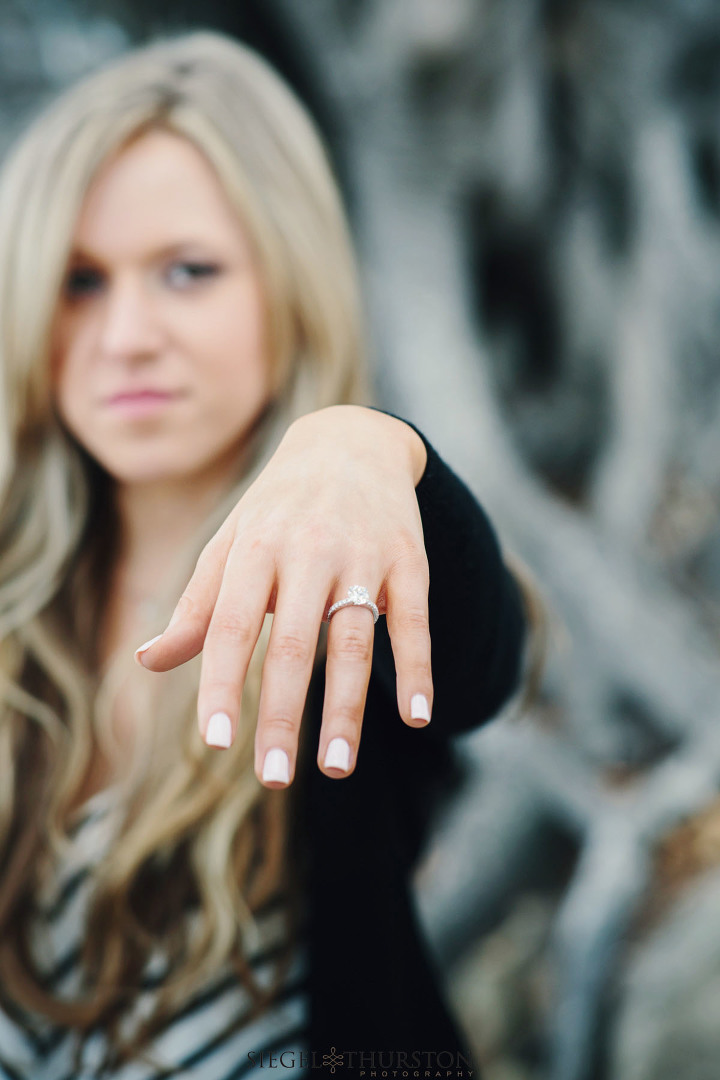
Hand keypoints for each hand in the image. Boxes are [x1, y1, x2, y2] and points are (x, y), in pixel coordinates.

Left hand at [133, 405, 431, 787]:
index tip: (217, 742)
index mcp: (254, 549)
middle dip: (282, 714)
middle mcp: (307, 551)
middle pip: (292, 644)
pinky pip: (414, 620)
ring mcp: (363, 556)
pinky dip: (417, 668)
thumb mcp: (231, 544)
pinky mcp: (408, 560)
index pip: (230, 626)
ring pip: (355, 640)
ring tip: (336, 767)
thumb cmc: (277, 506)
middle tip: (274, 777)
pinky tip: (418, 716)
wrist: (351, 441)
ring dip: (346, 708)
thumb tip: (147, 663)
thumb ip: (197, 606)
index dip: (221, 684)